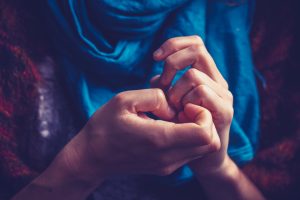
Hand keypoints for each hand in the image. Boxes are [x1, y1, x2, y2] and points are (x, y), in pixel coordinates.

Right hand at [64, 88, 219, 185]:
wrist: (91, 157)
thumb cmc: (104, 126)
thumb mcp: (125, 100)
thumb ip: (156, 96)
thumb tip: (173, 106)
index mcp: (159, 139)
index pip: (205, 133)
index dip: (203, 114)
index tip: (185, 104)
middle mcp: (168, 157)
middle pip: (209, 143)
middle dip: (204, 121)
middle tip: (182, 108)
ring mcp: (168, 165)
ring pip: (202, 149)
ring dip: (197, 129)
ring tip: (174, 116)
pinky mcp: (165, 167)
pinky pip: (190, 152)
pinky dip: (188, 137)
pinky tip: (168, 126)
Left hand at [152, 35, 232, 174]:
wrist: (202, 158)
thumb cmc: (183, 127)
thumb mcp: (171, 102)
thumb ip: (165, 86)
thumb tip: (156, 77)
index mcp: (207, 75)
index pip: (195, 43)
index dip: (174, 44)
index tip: (155, 58)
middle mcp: (218, 81)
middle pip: (197, 50)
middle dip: (172, 64)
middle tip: (163, 85)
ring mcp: (223, 95)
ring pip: (194, 75)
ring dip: (175, 91)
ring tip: (173, 109)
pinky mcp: (225, 111)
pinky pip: (201, 93)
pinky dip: (185, 102)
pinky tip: (182, 116)